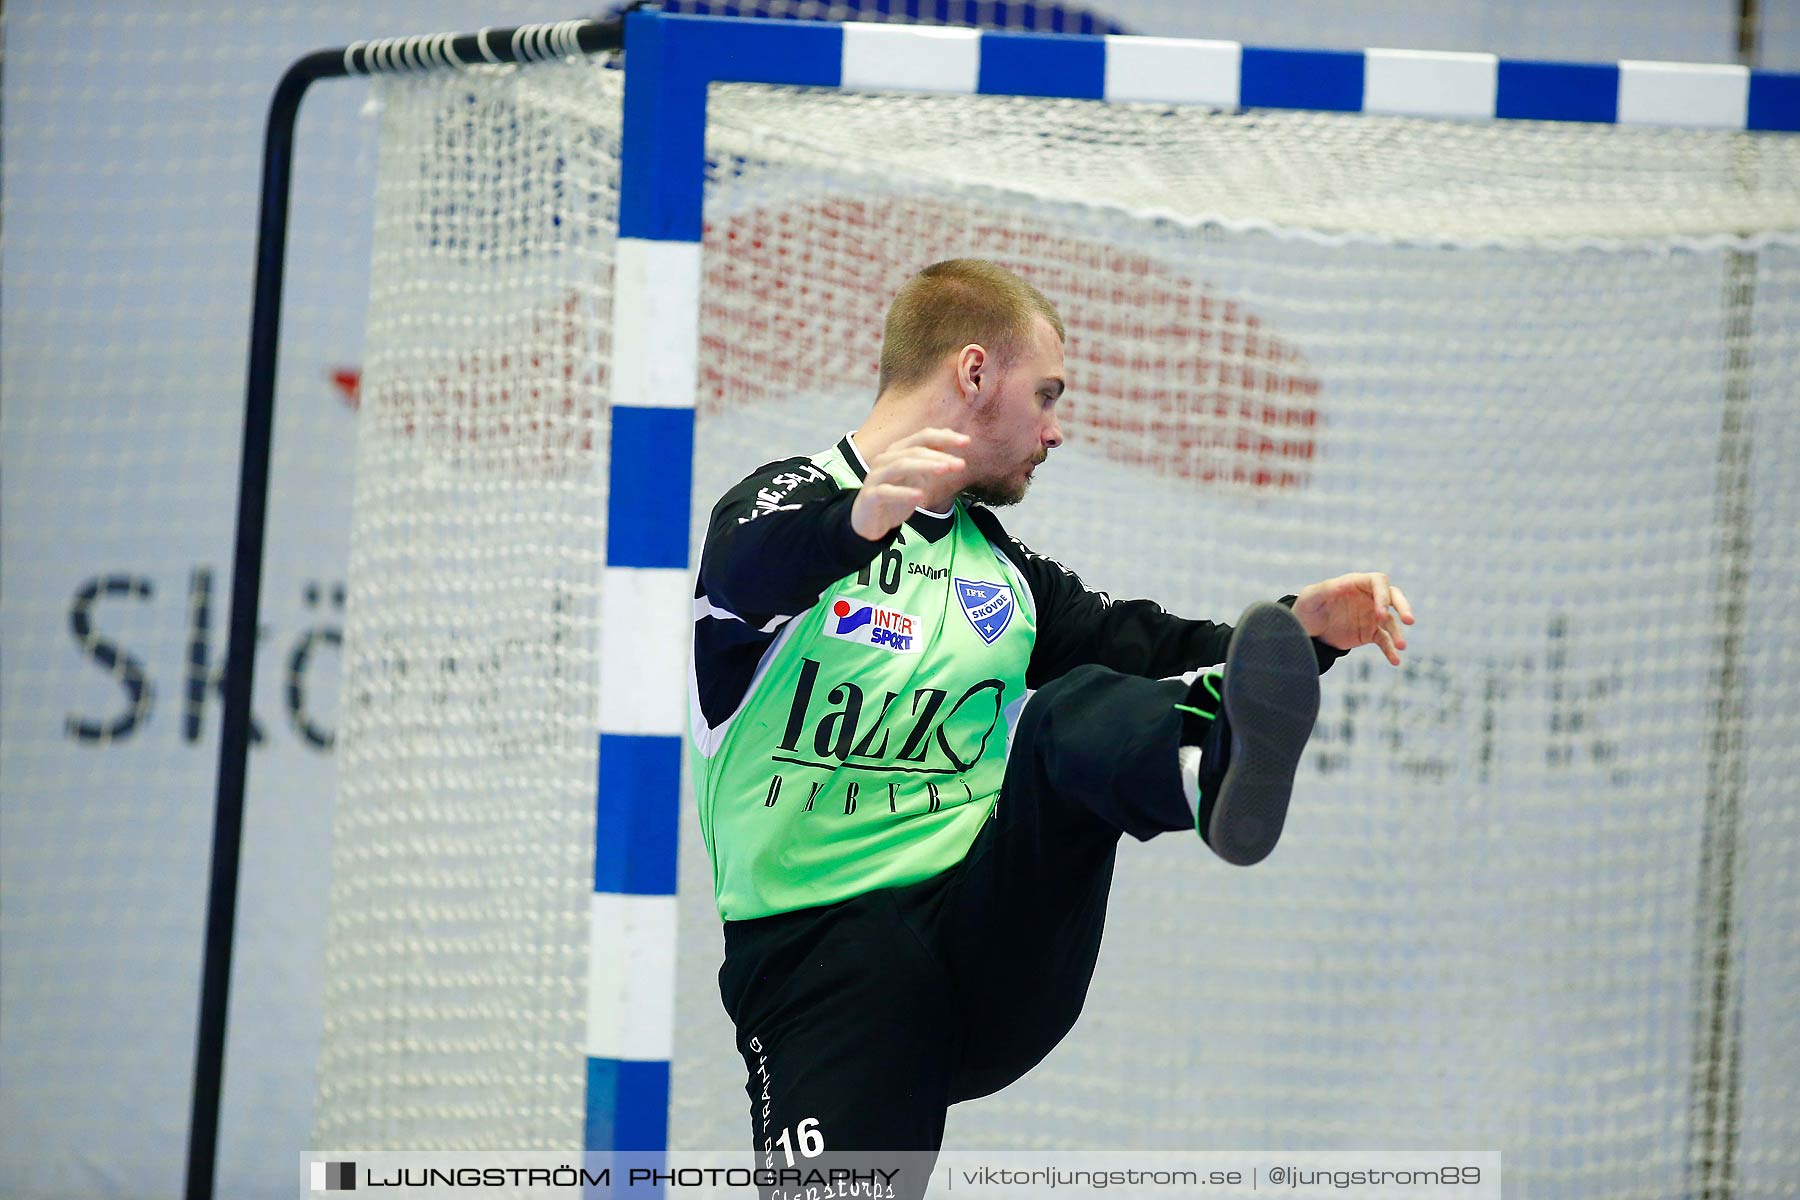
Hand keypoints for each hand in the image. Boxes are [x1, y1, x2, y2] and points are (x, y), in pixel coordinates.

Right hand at [850, 428, 970, 540]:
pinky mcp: (870, 496)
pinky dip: (904, 493)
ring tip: (944, 470)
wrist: (869, 522)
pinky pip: (886, 492)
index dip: (944, 438)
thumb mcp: (917, 476)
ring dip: (925, 466)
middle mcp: (885, 459)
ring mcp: (876, 477)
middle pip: (913, 450)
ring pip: (900, 465)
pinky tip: (919, 496)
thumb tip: (952, 435)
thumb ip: (931, 457)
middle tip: (960, 464)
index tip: (967, 442)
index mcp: (897, 451)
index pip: (922, 437)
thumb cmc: (895, 497)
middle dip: (939, 456)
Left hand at [1292, 572, 1414, 665]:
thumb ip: (1327, 589)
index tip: (1380, 612)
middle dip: (1403, 607)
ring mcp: (1371, 616)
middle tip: (1408, 621)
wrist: (1305, 629)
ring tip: (1402, 646)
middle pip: (1393, 597)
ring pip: (1391, 622)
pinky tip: (1395, 660)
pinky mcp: (1370, 633)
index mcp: (1356, 583)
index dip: (1383, 594)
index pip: (1378, 582)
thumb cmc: (1307, 607)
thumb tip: (1346, 583)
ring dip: (1398, 633)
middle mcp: (1368, 597)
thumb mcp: (1311, 597)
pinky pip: (1385, 641)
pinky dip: (1390, 650)